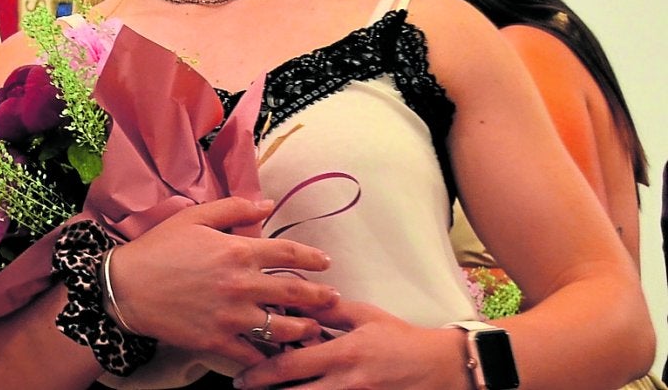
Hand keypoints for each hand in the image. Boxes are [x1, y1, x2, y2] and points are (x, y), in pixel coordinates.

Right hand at [108, 197, 338, 369]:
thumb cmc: (158, 248)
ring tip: (314, 329)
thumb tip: (267, 204)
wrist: (126, 287)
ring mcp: (232, 316)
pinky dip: (270, 358)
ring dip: (304, 329)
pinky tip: (280, 357)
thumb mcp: (193, 217)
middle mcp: (242, 284)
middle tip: (333, 299)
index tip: (325, 263)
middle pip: (296, 292)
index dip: (313, 257)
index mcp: (238, 250)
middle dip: (321, 296)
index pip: (289, 253)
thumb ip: (233, 209)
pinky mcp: (218, 341)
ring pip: (283, 327)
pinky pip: (254, 354)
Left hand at [231, 300, 467, 388]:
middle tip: (245, 389)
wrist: (439, 367)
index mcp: (342, 354)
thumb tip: (294, 300)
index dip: (261, 374)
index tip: (241, 378)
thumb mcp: (363, 315)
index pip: (290, 366)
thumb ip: (327, 310)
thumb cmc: (399, 338)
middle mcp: (346, 383)